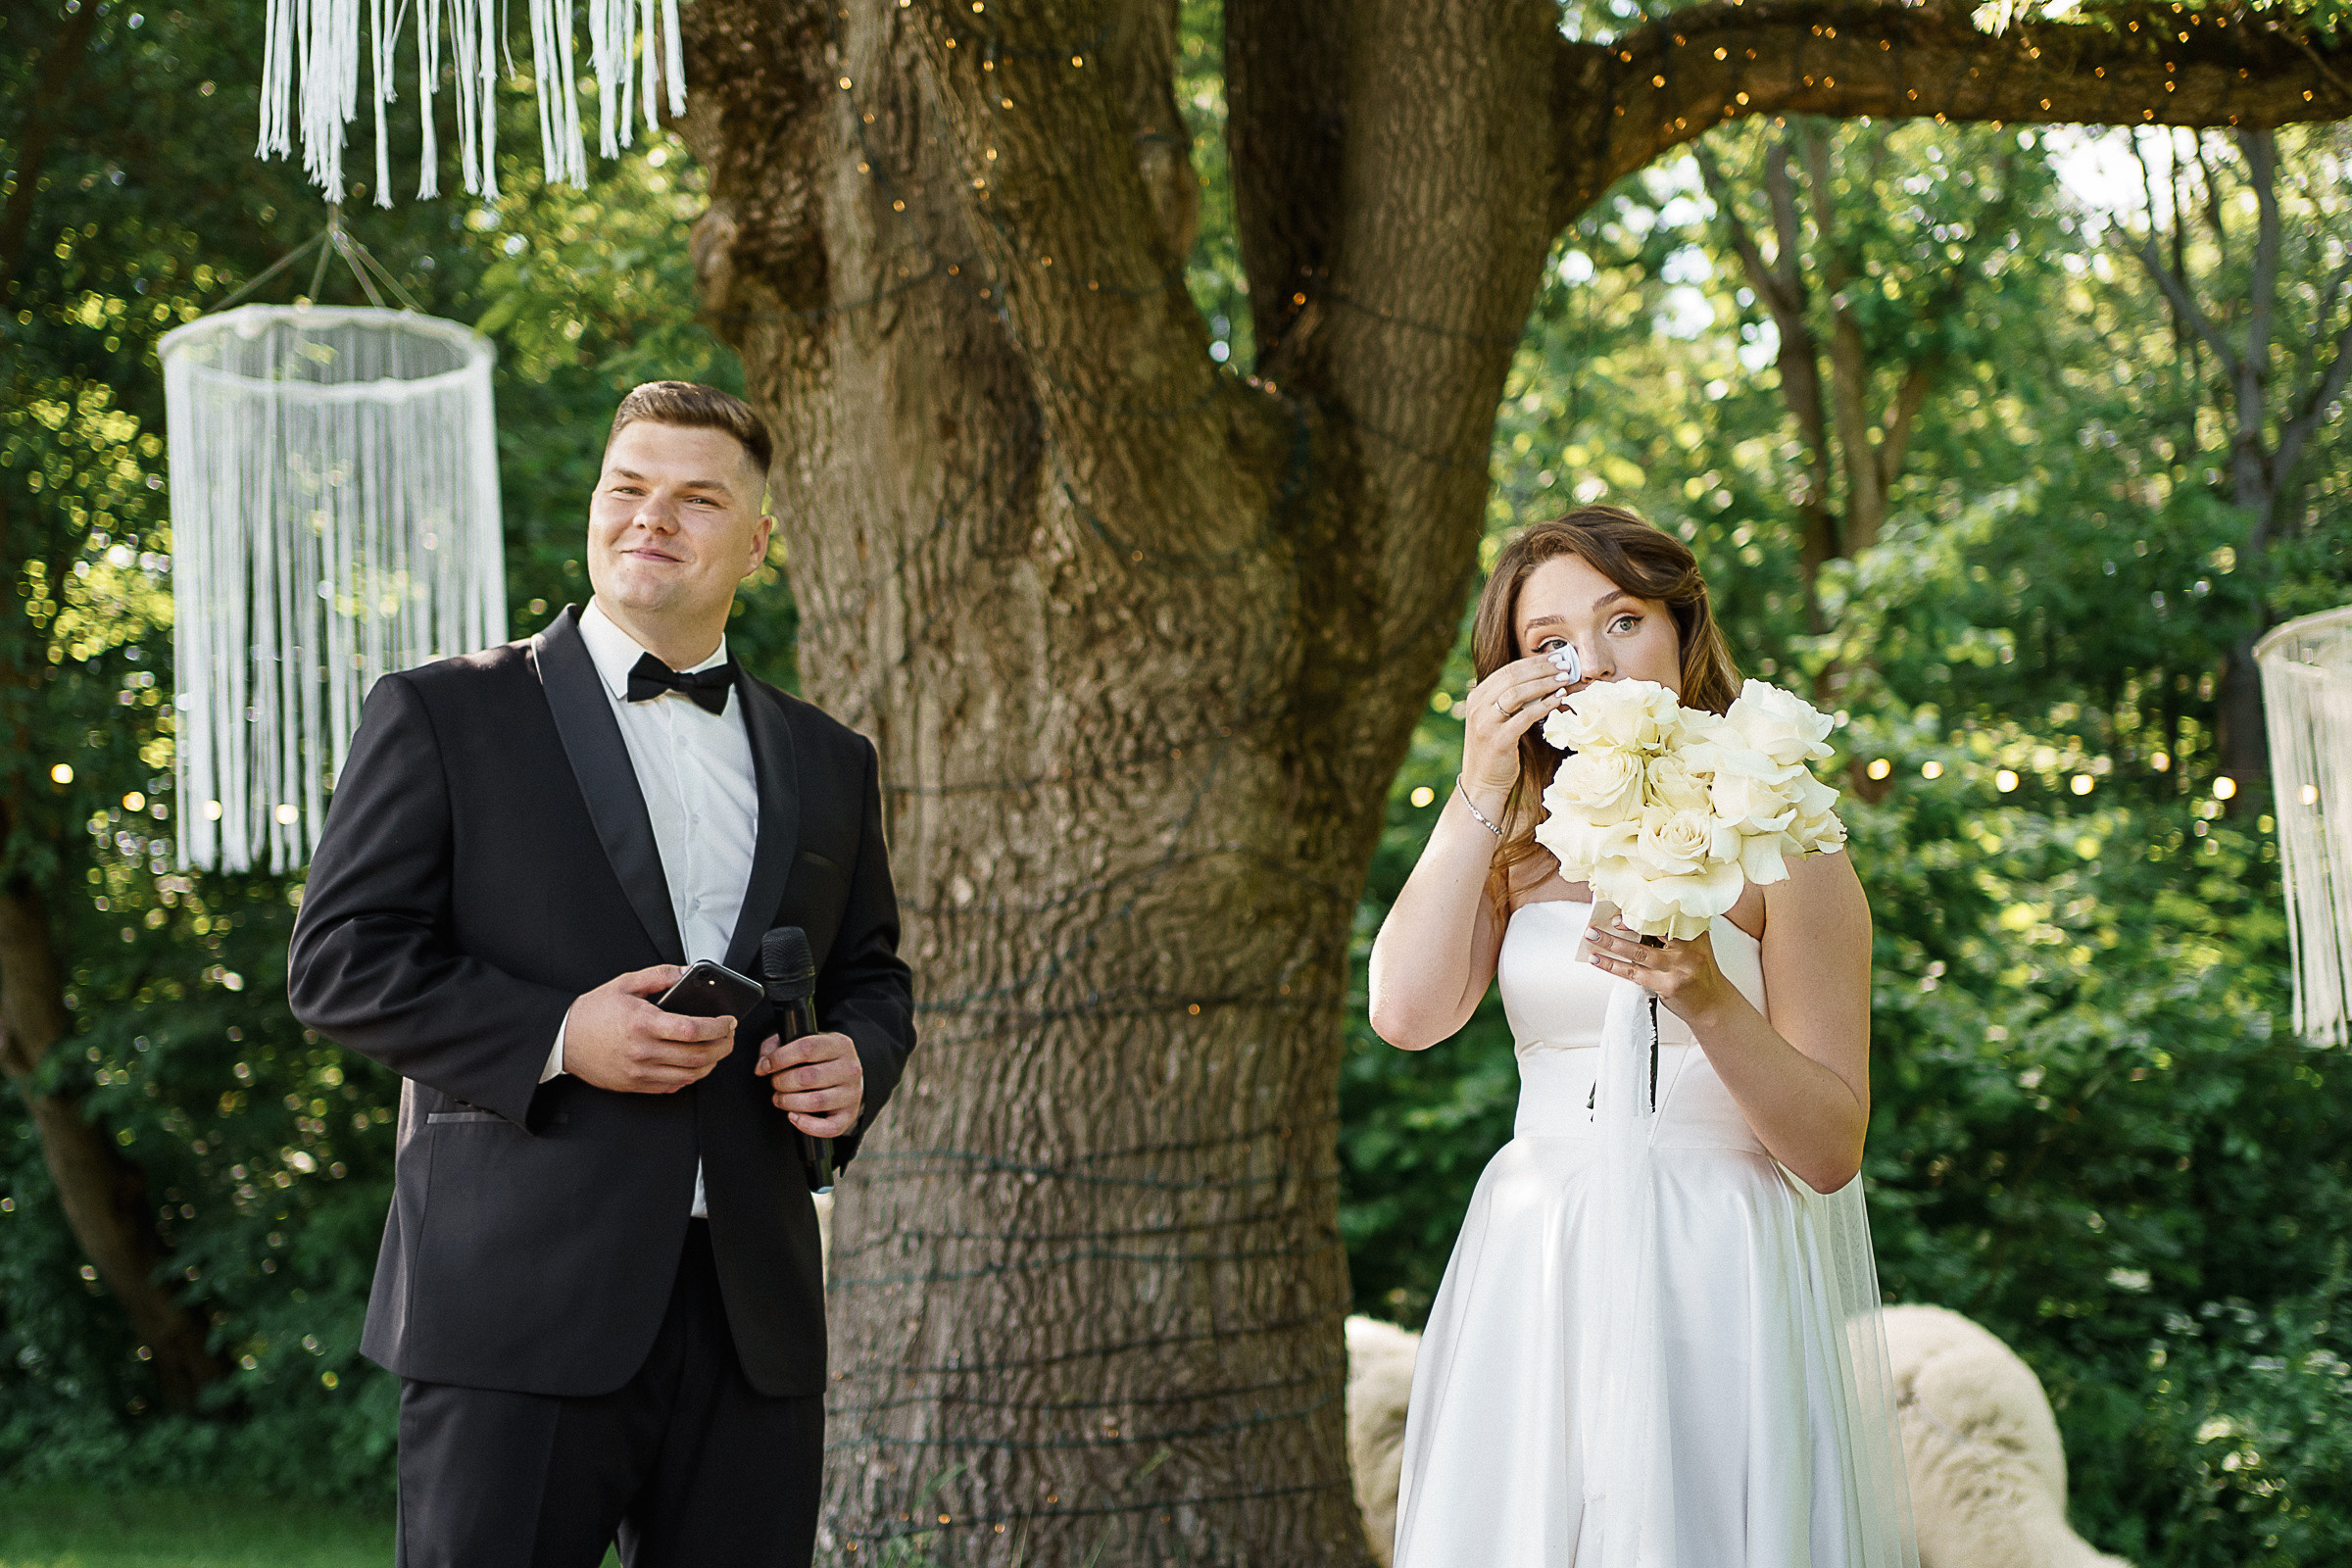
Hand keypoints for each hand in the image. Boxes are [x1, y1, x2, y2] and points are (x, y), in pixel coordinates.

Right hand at [561, 965, 736, 1092]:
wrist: (563, 1039)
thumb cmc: (592, 1013)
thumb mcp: (624, 984)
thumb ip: (659, 975)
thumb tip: (687, 971)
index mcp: (642, 1023)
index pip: (692, 1029)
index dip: (717, 1027)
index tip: (728, 1021)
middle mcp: (642, 1051)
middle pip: (697, 1055)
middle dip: (723, 1046)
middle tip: (729, 1036)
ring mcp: (639, 1071)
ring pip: (689, 1074)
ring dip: (712, 1063)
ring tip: (718, 1049)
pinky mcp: (636, 1085)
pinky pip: (673, 1086)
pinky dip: (691, 1076)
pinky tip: (696, 1064)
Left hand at [756, 1031, 864, 1137]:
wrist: (847, 1077)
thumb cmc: (820, 1060)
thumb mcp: (803, 1041)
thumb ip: (777, 1046)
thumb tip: (763, 1065)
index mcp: (839, 1045)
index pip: (806, 1048)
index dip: (779, 1059)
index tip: (765, 1067)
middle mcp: (849, 1069)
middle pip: (807, 1077)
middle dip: (781, 1082)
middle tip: (775, 1083)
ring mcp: (851, 1094)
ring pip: (815, 1102)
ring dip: (788, 1102)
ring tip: (781, 1098)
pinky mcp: (849, 1116)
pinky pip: (828, 1128)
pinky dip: (805, 1125)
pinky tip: (793, 1116)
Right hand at [1461, 651, 1581, 794]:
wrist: (1481, 784)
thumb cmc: (1495, 751)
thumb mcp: (1496, 720)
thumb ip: (1510, 701)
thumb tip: (1544, 680)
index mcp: (1476, 698)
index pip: (1507, 671)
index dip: (1533, 663)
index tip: (1556, 658)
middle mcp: (1477, 707)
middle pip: (1513, 677)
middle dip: (1543, 669)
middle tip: (1566, 665)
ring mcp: (1486, 723)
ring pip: (1517, 692)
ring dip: (1545, 683)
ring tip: (1565, 679)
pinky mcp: (1499, 740)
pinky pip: (1525, 716)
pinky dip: (1545, 705)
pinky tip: (1559, 699)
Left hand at [1582, 919, 1737, 1022]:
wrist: (1713, 1005)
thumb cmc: (1699, 974)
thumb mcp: (1695, 948)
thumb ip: (1673, 934)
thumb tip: (1634, 921)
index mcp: (1695, 933)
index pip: (1666, 916)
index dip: (1643, 911)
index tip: (1623, 907)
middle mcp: (1688, 948)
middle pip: (1651, 931)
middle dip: (1625, 924)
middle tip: (1602, 920)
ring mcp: (1677, 968)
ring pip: (1638, 952)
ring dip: (1611, 943)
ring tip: (1591, 936)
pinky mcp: (1667, 985)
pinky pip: (1634, 973)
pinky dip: (1612, 965)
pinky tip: (1597, 959)